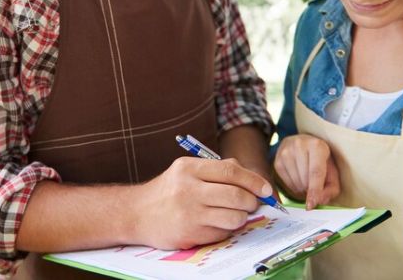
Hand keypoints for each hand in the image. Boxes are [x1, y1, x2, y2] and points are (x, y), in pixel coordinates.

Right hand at [132, 157, 272, 248]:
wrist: (137, 213)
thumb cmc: (168, 191)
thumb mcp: (187, 172)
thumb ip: (218, 171)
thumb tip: (253, 179)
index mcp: (189, 168)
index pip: (231, 171)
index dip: (254, 181)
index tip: (266, 189)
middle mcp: (188, 189)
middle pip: (236, 196)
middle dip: (252, 202)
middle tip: (253, 204)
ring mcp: (189, 213)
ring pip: (234, 217)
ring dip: (241, 218)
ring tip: (235, 214)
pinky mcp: (190, 234)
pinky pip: (222, 233)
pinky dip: (226, 230)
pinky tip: (216, 224)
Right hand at [273, 135, 339, 209]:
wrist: (304, 144)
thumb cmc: (320, 161)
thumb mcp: (332, 172)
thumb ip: (331, 188)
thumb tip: (320, 201)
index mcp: (317, 146)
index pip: (316, 172)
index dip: (314, 190)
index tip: (311, 205)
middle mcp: (299, 145)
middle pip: (305, 179)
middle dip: (310, 189)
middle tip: (315, 186)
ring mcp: (286, 152)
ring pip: (295, 182)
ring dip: (302, 189)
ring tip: (307, 181)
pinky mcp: (277, 160)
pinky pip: (286, 183)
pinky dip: (294, 186)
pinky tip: (298, 180)